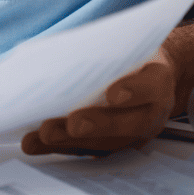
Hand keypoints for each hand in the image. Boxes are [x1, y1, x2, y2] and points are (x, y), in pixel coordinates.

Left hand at [20, 54, 178, 155]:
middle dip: (98, 125)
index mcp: (157, 79)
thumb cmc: (129, 56)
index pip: (152, 86)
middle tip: (73, 124)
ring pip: (108, 143)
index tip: (113, 94)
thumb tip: (62, 50)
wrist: (147, 76)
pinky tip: (36, 143)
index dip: (135, 90)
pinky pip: (89, 150)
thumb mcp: (124, 43)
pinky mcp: (114, 145)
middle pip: (130, 123)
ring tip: (45, 135)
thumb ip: (104, 48)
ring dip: (73, 141)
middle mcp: (152, 111)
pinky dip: (60, 147)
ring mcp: (135, 133)